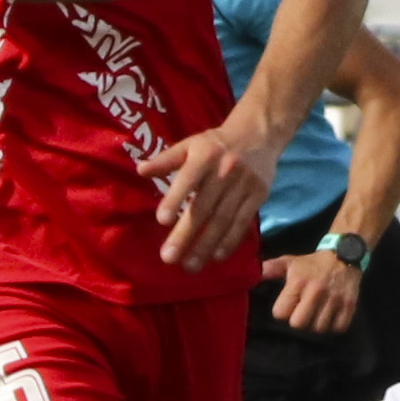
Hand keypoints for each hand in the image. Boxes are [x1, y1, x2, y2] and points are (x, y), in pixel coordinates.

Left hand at [146, 106, 286, 267]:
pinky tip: (215, 257)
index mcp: (204, 155)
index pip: (188, 179)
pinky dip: (229, 242)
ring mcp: (244, 185)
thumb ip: (166, 159)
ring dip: (206, 245)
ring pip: (223, 220)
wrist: (258, 134)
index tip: (162, 221)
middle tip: (168, 257)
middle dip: (186, 234)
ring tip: (189, 266)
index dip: (175, 199)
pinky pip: (242, 223)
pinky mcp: (259, 196)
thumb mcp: (190, 144)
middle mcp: (225, 170)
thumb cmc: (215, 144)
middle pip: (204, 207)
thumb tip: (140, 170)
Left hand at [264, 243, 358, 333]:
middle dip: (298, 321)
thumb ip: (271, 268)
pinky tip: (329, 317)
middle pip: (298, 324)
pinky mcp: (350, 305)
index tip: (288, 306)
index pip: (280, 313)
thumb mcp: (290, 261)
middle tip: (302, 313)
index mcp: (298, 282)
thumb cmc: (312, 263)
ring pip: (319, 328)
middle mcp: (316, 291)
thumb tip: (255, 274)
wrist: (344, 254)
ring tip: (316, 315)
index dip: (282, 312)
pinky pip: (338, 327)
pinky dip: (333, 326)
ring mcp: (334, 299)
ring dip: (316, 324)